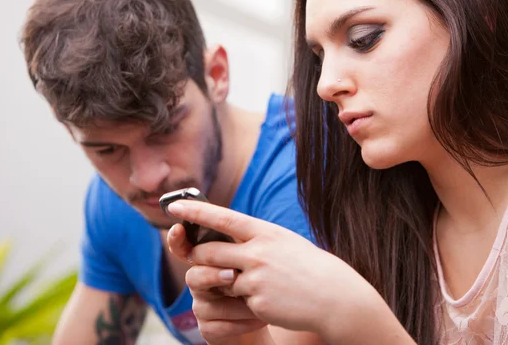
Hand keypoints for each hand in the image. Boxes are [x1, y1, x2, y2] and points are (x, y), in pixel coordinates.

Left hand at [166, 200, 382, 341]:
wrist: (333, 296)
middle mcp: (257, 251)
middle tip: (194, 256)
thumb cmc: (307, 267)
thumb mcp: (282, 242)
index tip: (174, 206)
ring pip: (219, 279)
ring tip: (251, 281)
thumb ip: (254, 239)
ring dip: (224, 282)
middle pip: (209, 252)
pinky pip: (235, 300)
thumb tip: (225, 237)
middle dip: (197, 256)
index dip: (195, 211)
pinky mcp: (256, 301)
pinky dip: (242, 300)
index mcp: (264, 231)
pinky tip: (266, 298)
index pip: (222, 217)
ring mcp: (256, 277)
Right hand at [168, 223, 267, 344]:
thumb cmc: (262, 283)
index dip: (177, 239)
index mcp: (208, 261)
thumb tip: (240, 224)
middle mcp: (200, 283)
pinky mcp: (208, 330)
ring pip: (208, 305)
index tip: (178, 227)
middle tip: (233, 273)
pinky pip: (218, 327)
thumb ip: (241, 246)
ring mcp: (202, 307)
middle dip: (212, 275)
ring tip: (261, 303)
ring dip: (237, 304)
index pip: (185, 248)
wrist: (269, 317)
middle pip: (193, 276)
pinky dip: (241, 323)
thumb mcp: (254, 261)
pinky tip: (259, 319)